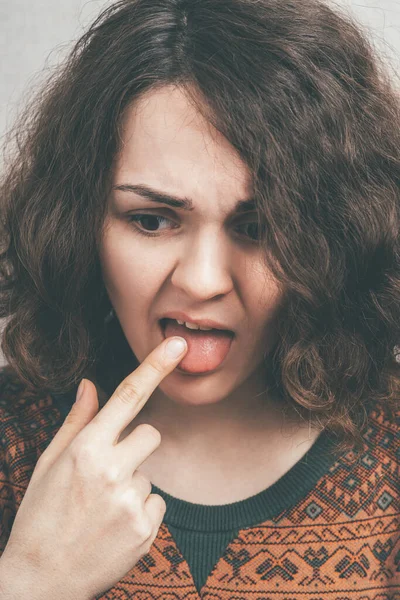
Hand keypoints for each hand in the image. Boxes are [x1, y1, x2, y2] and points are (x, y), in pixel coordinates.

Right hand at [0, 336, 187, 599]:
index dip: (155, 366)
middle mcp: (112, 471)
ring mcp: (131, 502)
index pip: (128, 396)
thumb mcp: (49, 463)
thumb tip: (90, 384)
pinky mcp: (145, 529)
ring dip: (132, 484)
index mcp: (85, 449)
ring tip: (102, 508)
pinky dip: (140, 511)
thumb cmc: (41, 515)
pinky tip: (113, 526)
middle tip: (105, 473)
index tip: (177, 345)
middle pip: (151, 435)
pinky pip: (156, 502)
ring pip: (151, 473)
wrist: (40, 580)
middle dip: (134, 446)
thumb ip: (76, 421)